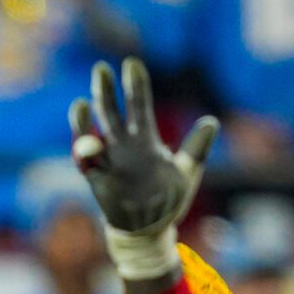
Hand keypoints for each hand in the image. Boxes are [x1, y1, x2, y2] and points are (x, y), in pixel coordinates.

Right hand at [69, 56, 216, 280]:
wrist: (150, 228)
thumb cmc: (168, 199)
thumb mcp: (187, 172)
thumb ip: (197, 148)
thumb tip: (211, 122)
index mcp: (146, 140)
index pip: (139, 106)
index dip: (135, 86)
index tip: (131, 64)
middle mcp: (124, 146)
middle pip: (112, 112)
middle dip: (105, 91)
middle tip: (101, 69)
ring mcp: (110, 162)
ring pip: (94, 133)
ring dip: (87, 118)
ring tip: (82, 103)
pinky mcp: (99, 180)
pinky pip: (87, 163)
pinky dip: (85, 152)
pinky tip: (86, 141)